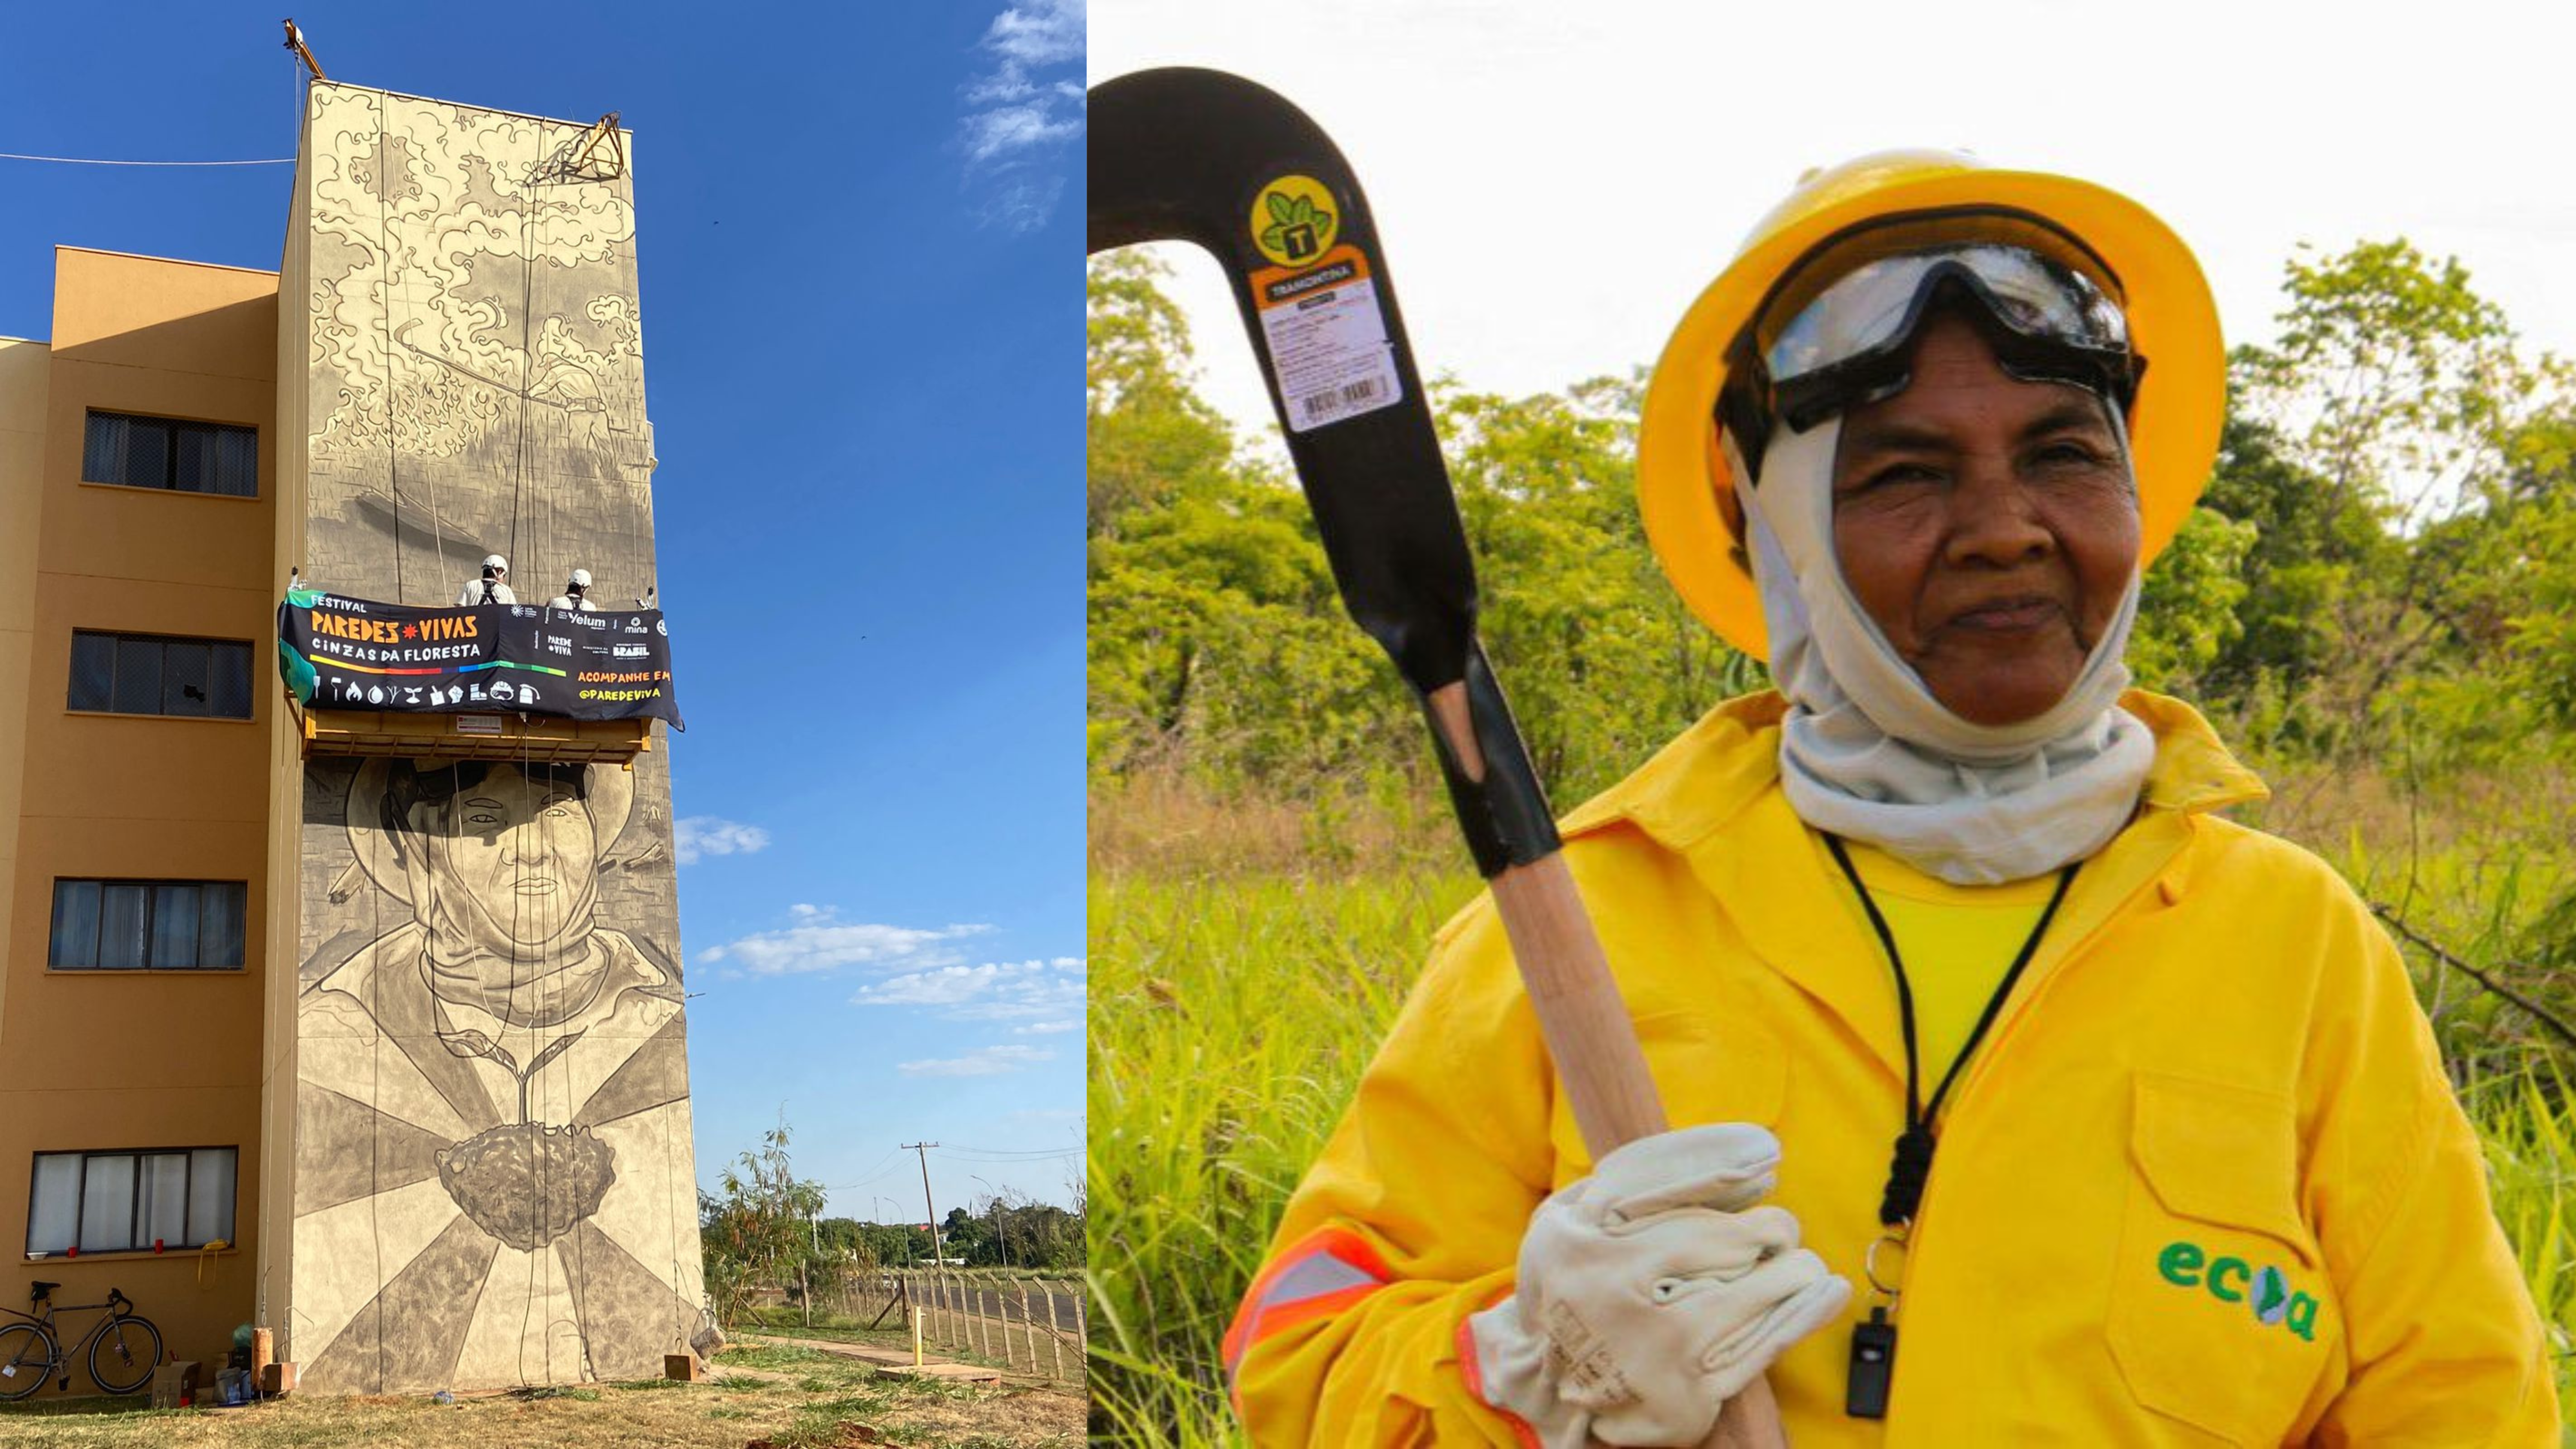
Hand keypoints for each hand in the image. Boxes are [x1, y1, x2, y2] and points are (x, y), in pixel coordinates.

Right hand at [1466, 1124, 1850, 1448]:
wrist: (1553, 1387)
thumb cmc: (1572, 1285)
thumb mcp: (1567, 1221)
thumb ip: (1622, 1183)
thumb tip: (1725, 1164)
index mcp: (1583, 1242)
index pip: (1667, 1192)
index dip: (1725, 1172)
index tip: (1767, 1156)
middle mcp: (1618, 1292)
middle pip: (1720, 1241)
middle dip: (1767, 1231)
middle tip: (1781, 1230)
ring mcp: (1656, 1346)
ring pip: (1751, 1292)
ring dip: (1791, 1271)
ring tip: (1802, 1263)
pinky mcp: (1688, 1392)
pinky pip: (1763, 1346)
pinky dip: (1803, 1314)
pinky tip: (1828, 1291)